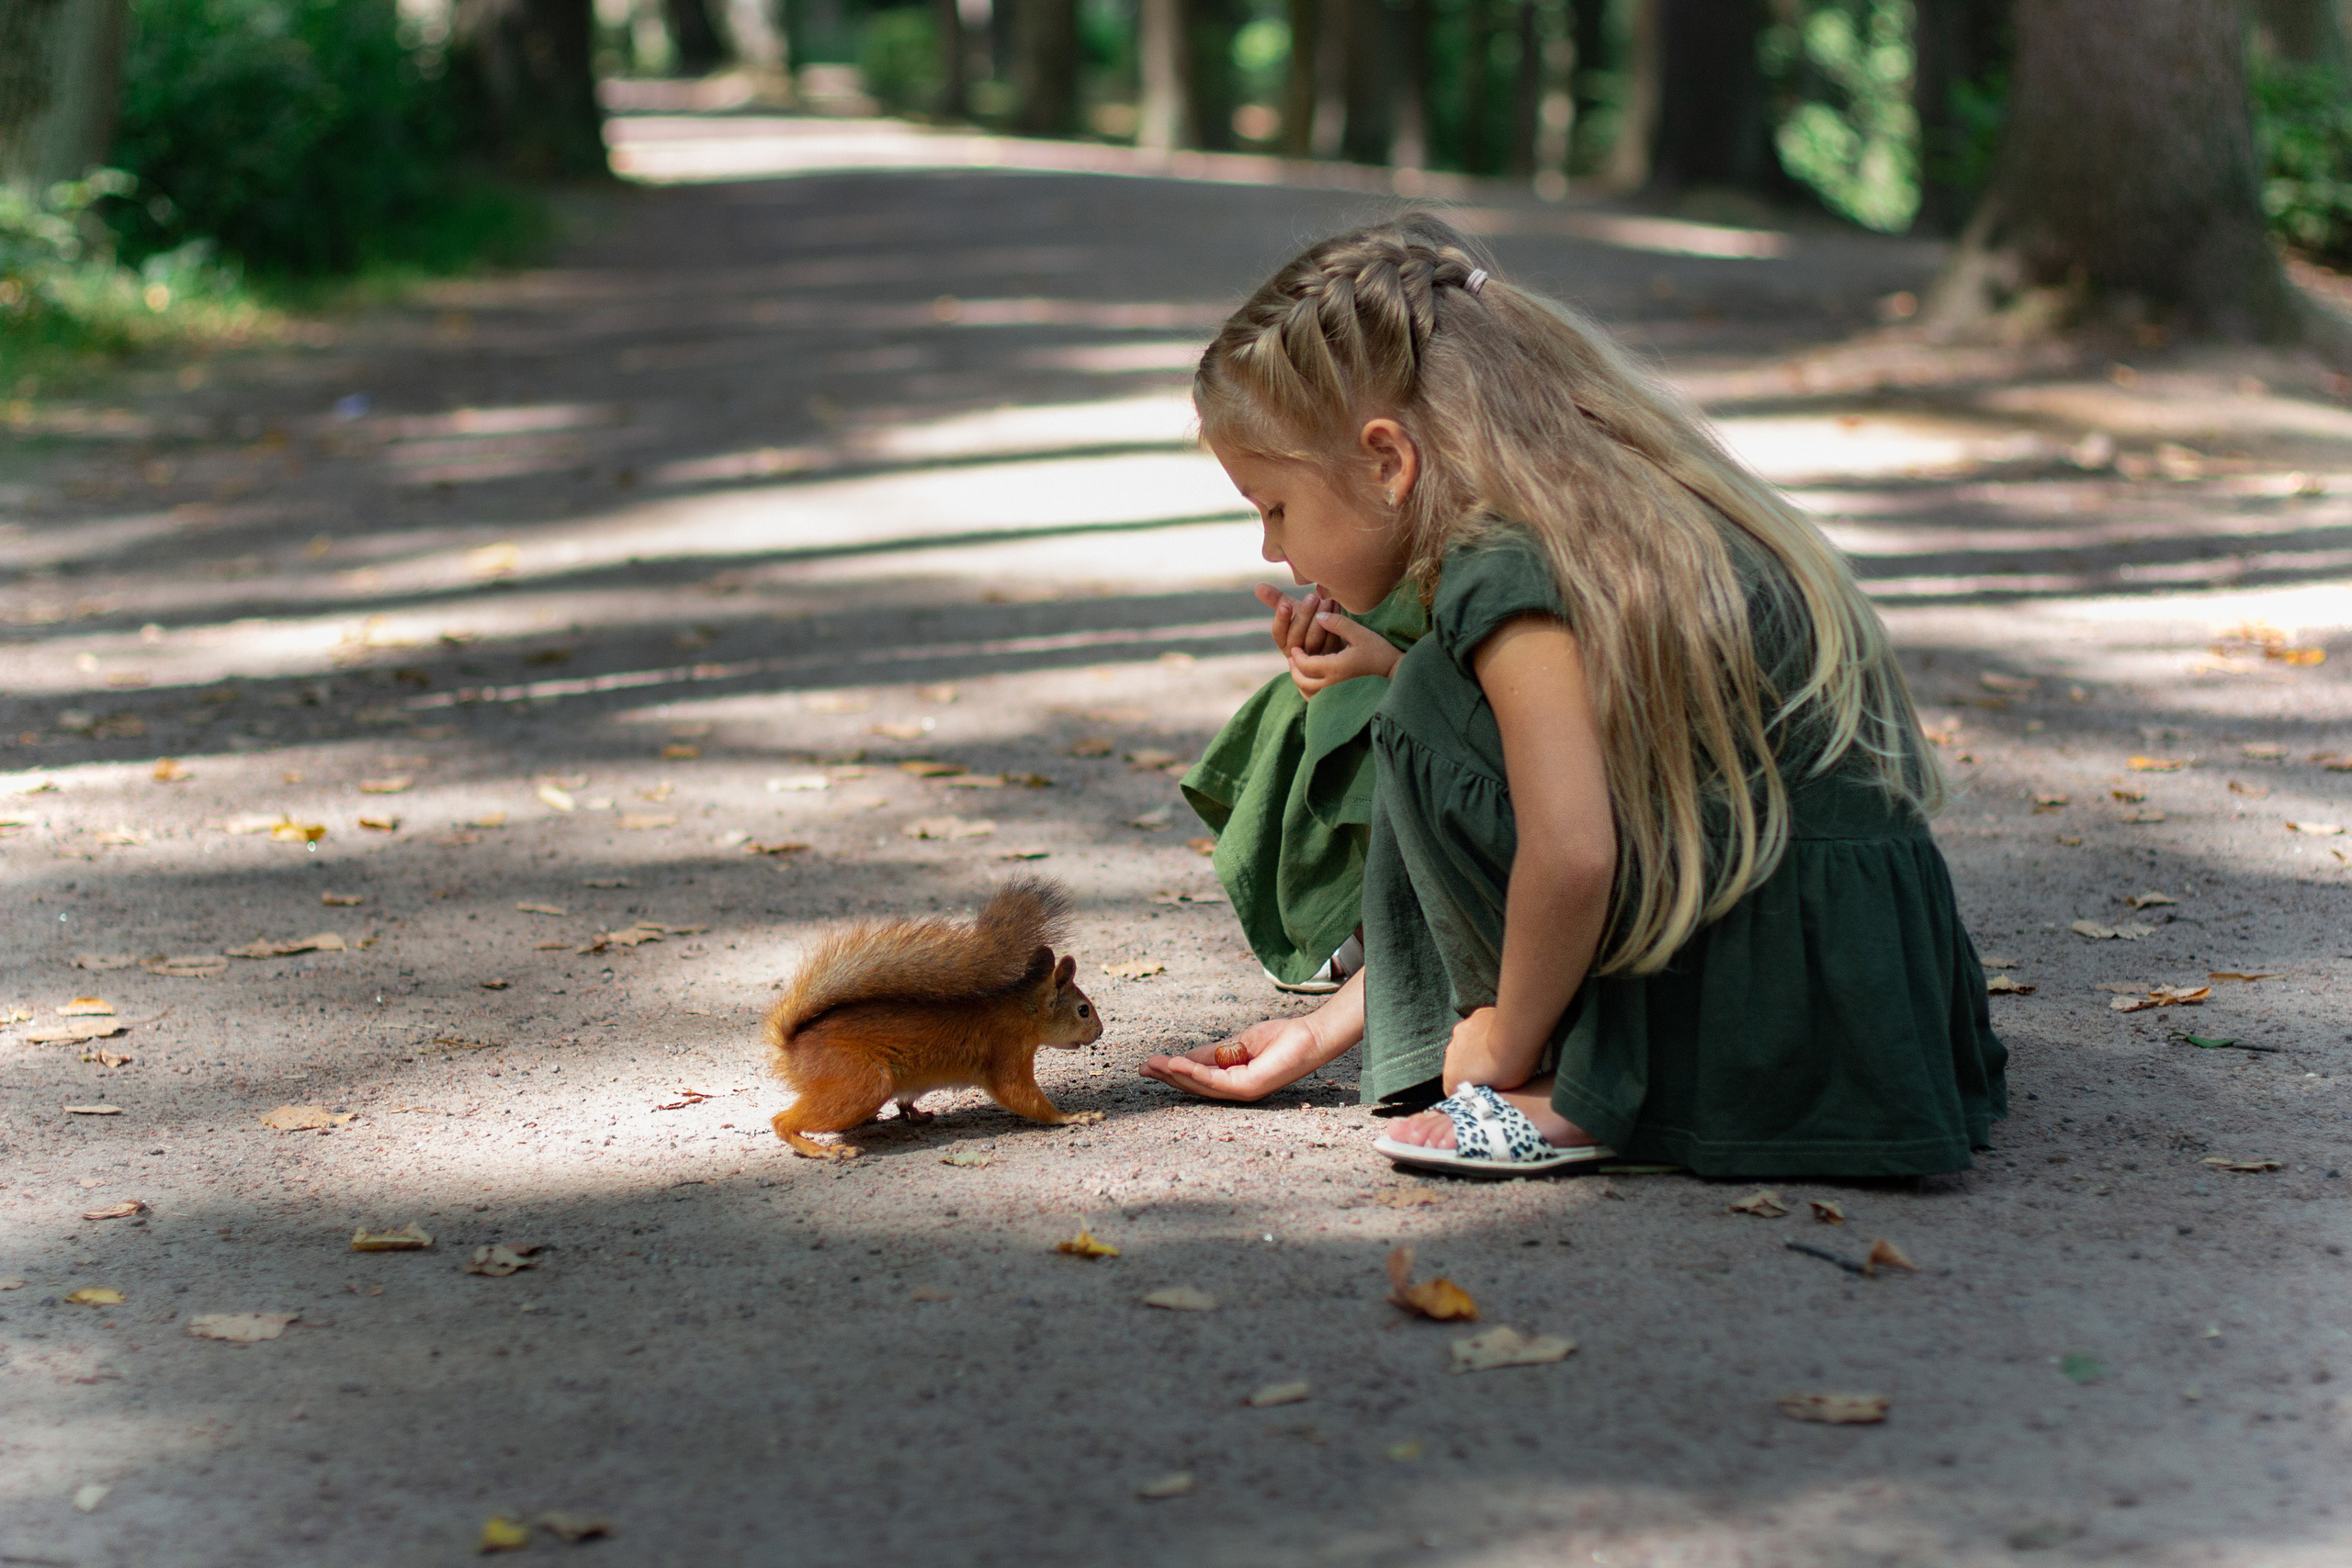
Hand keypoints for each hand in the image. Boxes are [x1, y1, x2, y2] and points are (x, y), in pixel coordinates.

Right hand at [1141, 1014, 1329, 1102]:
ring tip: (1154, 1065)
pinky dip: (1194, 1073)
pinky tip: (1177, 1064)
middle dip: (1168, 1076)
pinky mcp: (1249, 1087)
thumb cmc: (1280, 1039)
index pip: (1197, 1081)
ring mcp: (1242, 1091)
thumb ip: (1211, 1052)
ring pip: (1201, 1087)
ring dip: (1175, 1075)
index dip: (1172, 1073)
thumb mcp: (1237, 1043)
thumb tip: (1183, 1057)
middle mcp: (1235, 1091)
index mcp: (1232, 1082)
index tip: (1149, 1064)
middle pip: (1194, 1087)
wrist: (1309, 1036)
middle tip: (1143, 1067)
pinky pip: (1215, 1081)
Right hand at [1255, 582, 1337, 661]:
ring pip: (1314, 639)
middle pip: (1297, 636)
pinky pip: (1331, 639)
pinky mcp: (1331, 658)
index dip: (1281, 620)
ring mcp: (1314, 658)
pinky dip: (1334, 621)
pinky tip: (1336, 606)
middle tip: (1311, 596)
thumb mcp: (1293, 611)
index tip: (1285, 605)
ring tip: (1326, 599)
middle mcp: (1297, 653)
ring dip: (1320, 617)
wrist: (1333, 635)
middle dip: (1304, 615)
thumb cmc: (1309, 622)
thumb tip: (1258, 587)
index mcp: (1284, 642)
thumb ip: (1277, 600)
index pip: (1278, 633)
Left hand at [1286, 609, 1402, 696]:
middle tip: (1292, 658)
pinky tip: (1311, 682)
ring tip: (1298, 669)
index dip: (1297, 656)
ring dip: (1300, 682)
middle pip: (1303, 682)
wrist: (1395, 672)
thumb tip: (1318, 616)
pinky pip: (1318, 700)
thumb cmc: (1379, 651)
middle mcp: (1333, 684)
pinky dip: (1310, 692)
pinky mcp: (1341, 699)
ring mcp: (1337, 694)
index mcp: (1336, 668)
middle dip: (1294, 670)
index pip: (1306, 665)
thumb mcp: (1359, 633)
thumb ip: (1337, 624)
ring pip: (1309, 694)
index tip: (1295, 648)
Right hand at [1440, 1007, 1536, 1094]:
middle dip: (1472, 1069)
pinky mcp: (1475, 1017)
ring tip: (1498, 1053)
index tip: (1481, 1093)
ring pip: (1467, 1044)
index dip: (1468, 1094)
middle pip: (1459, 1065)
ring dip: (1477, 1050)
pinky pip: (1478, 1028)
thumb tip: (1487, 1088)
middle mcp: (1451, 1052)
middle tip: (1493, 1072)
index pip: (1453, 1091)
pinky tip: (1502, 1036)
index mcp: (1453, 1075)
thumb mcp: (1498, 1091)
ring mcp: (1462, 1032)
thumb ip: (1485, 1090)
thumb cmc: (1511, 1067)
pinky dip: (1486, 1033)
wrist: (1520, 1036)